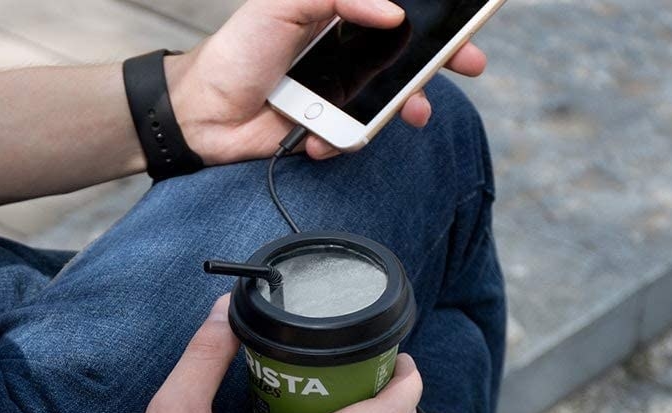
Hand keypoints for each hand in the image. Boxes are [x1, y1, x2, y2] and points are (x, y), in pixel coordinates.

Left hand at [167, 0, 486, 164]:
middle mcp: (344, 56)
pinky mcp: (327, 133)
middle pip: (404, 60)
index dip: (431, 22)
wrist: (203, 114)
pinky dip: (341, 141)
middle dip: (438, 64)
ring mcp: (338, 97)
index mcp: (338, 16)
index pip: (395, 16)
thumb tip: (391, 12)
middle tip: (468, 67)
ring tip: (408, 114)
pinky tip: (316, 139)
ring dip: (398, 111)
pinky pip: (352, 140)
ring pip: (387, 104)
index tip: (463, 25)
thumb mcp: (284, 3)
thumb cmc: (237, 50)